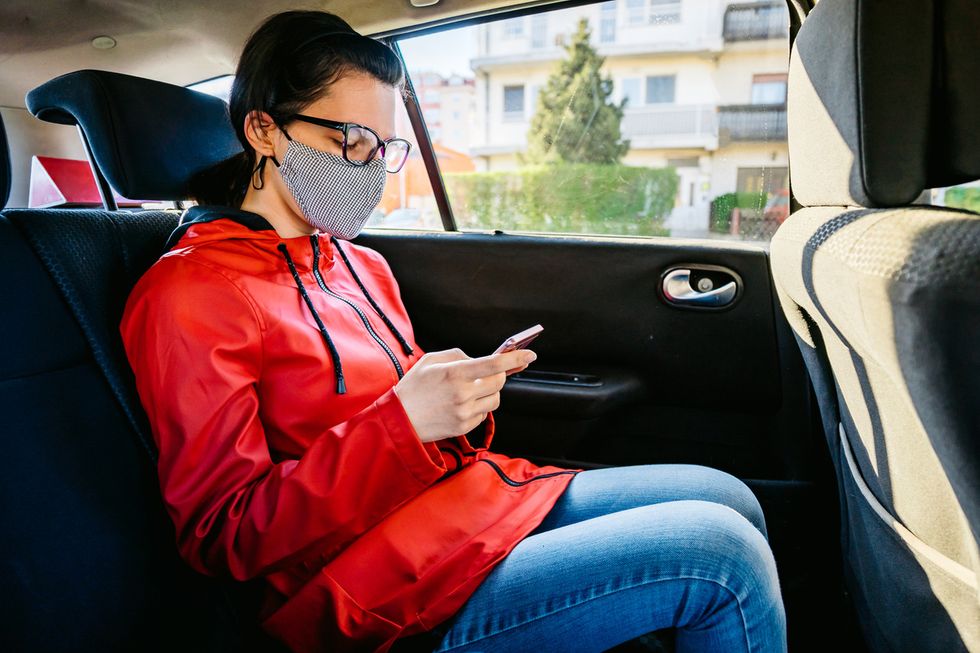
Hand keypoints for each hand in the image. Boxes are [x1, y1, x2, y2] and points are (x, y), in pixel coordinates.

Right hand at [392, 348, 536, 442]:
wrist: (399, 420)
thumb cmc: (413, 387)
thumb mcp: (431, 360)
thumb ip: (458, 356)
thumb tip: (480, 361)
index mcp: (454, 373)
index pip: (494, 364)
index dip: (515, 358)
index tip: (529, 355)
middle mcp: (462, 394)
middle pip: (499, 383)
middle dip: (499, 375)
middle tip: (489, 373)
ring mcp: (464, 413)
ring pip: (495, 400)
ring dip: (489, 392)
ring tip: (471, 390)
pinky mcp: (463, 427)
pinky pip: (484, 414)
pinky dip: (479, 407)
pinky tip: (462, 404)